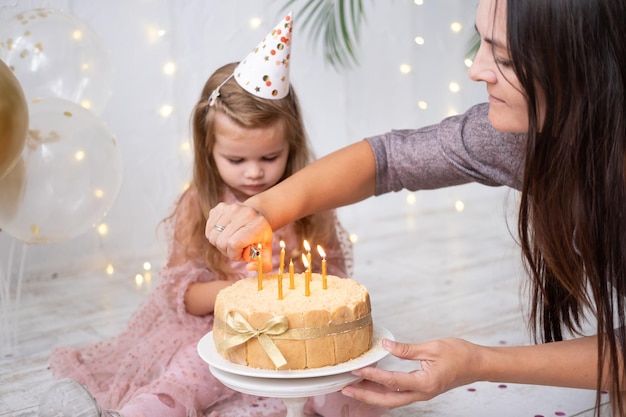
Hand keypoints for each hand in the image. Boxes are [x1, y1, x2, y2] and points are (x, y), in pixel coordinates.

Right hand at [205, 202, 273, 270]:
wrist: (257, 215)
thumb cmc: (260, 237)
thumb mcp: (267, 252)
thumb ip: (264, 265)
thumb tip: (249, 267)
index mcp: (258, 225)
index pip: (234, 243)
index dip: (234, 254)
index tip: (240, 254)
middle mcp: (244, 213)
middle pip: (222, 241)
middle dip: (227, 251)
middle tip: (236, 249)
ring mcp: (231, 208)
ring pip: (213, 236)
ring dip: (220, 243)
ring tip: (230, 241)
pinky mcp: (221, 206)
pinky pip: (208, 228)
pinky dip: (214, 235)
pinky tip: (224, 233)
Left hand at [341, 338, 479, 407]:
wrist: (478, 365)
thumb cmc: (459, 355)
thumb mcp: (432, 347)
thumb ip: (407, 349)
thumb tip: (385, 345)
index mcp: (425, 382)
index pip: (392, 381)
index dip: (373, 376)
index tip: (357, 370)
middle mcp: (422, 393)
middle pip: (388, 400)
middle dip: (366, 395)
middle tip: (346, 388)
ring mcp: (422, 394)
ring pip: (392, 400)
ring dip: (372, 395)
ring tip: (354, 388)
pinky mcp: (422, 390)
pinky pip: (399, 395)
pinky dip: (384, 392)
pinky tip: (373, 386)